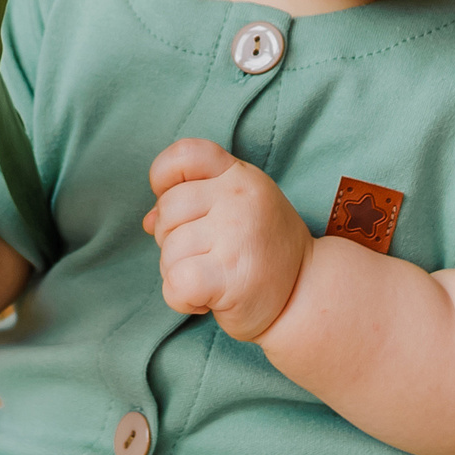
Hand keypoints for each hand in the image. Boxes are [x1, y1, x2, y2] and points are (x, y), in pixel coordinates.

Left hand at [142, 138, 313, 340]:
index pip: (185, 154)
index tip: (176, 205)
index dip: (164, 177)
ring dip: (179, 273)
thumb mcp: (237, 208)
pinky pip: (175, 283)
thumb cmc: (262, 249)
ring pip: (168, 251)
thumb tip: (148, 220)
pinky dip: (180, 300)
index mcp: (239, 175)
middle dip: (172, 238)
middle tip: (206, 255)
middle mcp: (238, 197)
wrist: (305, 293)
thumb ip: (194, 202)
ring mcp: (235, 234)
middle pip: (166, 210)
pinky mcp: (230, 276)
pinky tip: (205, 299)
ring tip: (213, 277)